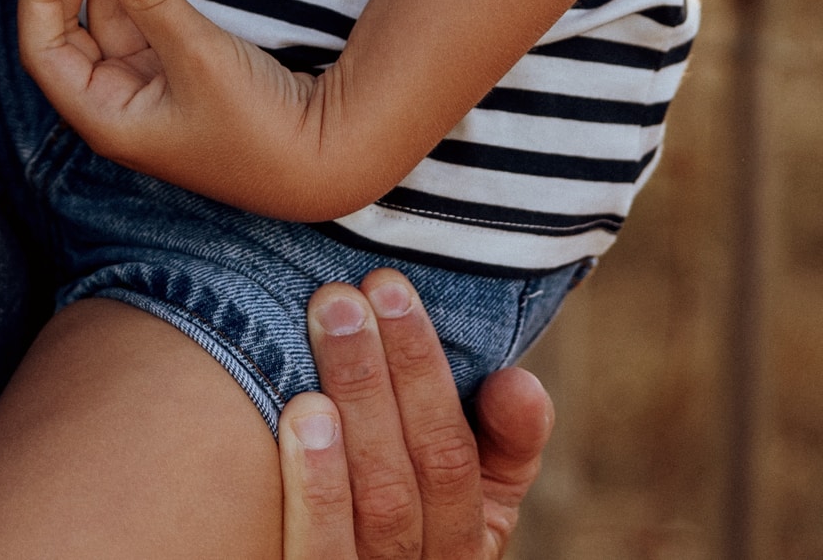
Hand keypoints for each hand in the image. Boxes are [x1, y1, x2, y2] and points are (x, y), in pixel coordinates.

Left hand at [18, 0, 357, 221]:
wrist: (321, 158)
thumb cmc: (256, 126)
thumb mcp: (197, 53)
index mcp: (105, 117)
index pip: (42, 49)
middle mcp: (117, 104)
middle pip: (72, 27)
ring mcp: (148, 86)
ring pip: (113, 14)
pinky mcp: (178, 71)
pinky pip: (146, 17)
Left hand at [281, 271, 553, 557]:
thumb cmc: (416, 519)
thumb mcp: (473, 498)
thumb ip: (504, 440)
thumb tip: (521, 380)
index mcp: (469, 538)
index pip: (456, 452)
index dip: (426, 370)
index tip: (391, 289)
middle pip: (414, 473)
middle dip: (382, 374)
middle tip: (345, 295)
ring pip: (378, 505)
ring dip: (356, 412)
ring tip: (330, 334)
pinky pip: (324, 553)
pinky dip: (318, 487)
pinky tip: (302, 418)